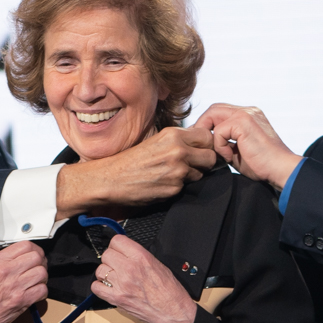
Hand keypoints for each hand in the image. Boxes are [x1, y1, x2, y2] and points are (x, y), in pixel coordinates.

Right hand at [0, 242, 47, 322]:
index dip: (35, 249)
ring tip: (36, 281)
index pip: (25, 245)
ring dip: (42, 277)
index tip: (35, 254)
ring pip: (42, 273)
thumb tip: (23, 255)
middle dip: (41, 262)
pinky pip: (42, 290)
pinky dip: (42, 291)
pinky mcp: (23, 299)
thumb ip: (5, 260)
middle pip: (36, 257)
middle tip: (38, 268)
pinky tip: (35, 293)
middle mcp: (7, 271)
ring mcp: (16, 285)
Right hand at [55, 126, 217, 216]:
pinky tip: (164, 183)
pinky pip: (187, 187)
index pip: (208, 136)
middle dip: (204, 162)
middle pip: (211, 156)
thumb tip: (199, 142)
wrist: (111, 179)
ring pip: (201, 173)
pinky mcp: (174, 188)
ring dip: (192, 175)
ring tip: (172, 174)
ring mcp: (178, 171)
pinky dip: (179, 186)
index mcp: (173, 135)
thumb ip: (178, 140)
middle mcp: (178, 150)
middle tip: (192, 164)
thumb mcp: (155, 141)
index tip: (200, 150)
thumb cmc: (130, 160)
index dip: (206, 145)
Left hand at [93, 235, 197, 322]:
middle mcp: (129, 269)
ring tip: (115, 278)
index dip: (117, 245)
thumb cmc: (170, 292)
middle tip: (118, 265)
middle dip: (111, 258)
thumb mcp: (159, 265)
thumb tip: (126, 252)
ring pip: (100, 270)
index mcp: (142, 257)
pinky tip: (108, 287)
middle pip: (106, 255)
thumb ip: (140, 257)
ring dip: (105, 273)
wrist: (173, 313)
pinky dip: (100, 287)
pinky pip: (96, 288)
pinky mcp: (116, 298)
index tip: (119, 250)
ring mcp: (121, 284)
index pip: (117, 241)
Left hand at [192, 104, 302, 188]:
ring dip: (211, 136)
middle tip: (202, 145)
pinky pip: (219, 131)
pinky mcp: (243, 122)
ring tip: (220, 153)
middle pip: (214, 108)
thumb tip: (206, 144)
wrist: (281, 169)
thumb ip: (225, 142)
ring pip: (213, 115)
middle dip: (203, 125)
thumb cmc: (262, 165)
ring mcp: (246, 114)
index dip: (208, 124)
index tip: (203, 142)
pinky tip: (229, 157)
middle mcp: (248, 111)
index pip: (220, 111)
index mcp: (249, 115)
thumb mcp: (238, 151)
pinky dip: (219, 146)